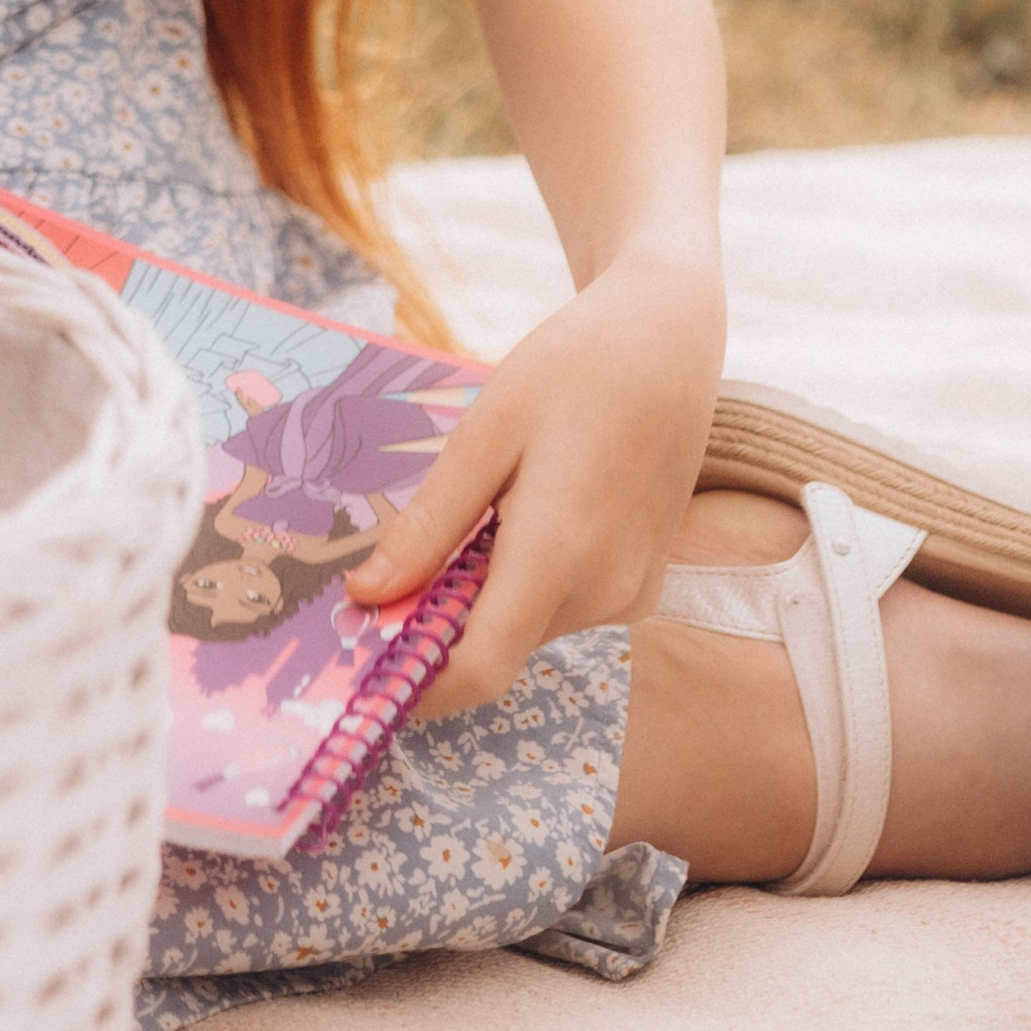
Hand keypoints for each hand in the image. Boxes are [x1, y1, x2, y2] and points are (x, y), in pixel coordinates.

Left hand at [344, 252, 724, 713]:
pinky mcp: (641, 586)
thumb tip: (366, 596)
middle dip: (440, 625)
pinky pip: (562, 607)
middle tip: (394, 564)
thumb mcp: (485, 433)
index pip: (480, 669)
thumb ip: (429, 525)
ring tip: (480, 507)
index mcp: (557, 554)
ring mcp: (630, 595)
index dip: (418, 687)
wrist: (667, 343)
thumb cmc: (571, 370)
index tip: (363, 669)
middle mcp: (603, 593)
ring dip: (483, 595)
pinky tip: (523, 511)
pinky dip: (525, 581)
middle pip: (497, 645)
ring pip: (526, 626)